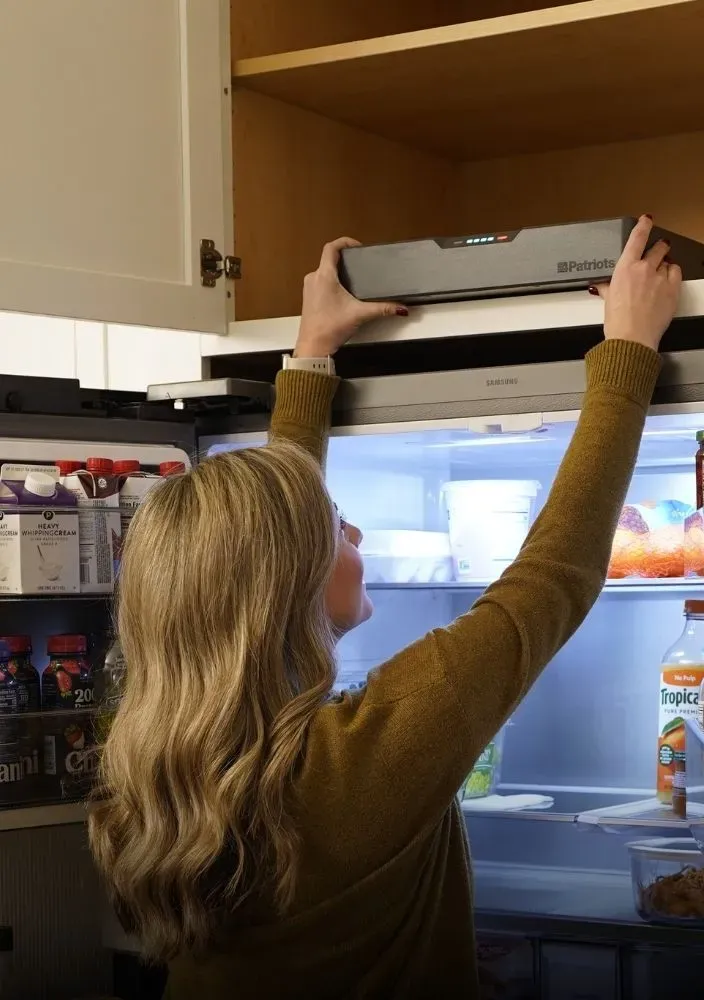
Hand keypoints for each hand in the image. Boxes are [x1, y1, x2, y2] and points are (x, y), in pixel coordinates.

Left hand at [294, 237, 406, 357]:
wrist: (313, 347)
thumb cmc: (329, 329)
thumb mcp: (360, 315)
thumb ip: (382, 309)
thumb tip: (400, 308)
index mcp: (324, 276)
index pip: (331, 248)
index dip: (344, 242)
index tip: (356, 246)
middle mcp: (313, 278)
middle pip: (328, 259)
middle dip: (343, 259)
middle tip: (358, 263)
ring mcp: (308, 288)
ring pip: (323, 271)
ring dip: (336, 271)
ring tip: (351, 277)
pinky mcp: (308, 298)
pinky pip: (318, 282)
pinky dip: (330, 282)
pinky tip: (341, 292)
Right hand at [592, 214, 681, 350]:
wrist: (632, 338)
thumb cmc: (618, 322)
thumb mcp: (608, 301)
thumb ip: (607, 288)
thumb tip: (601, 286)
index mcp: (625, 268)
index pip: (637, 238)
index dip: (643, 225)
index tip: (647, 220)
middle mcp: (645, 269)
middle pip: (658, 248)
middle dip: (659, 248)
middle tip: (658, 251)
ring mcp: (660, 279)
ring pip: (668, 261)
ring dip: (665, 264)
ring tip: (661, 272)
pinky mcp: (672, 290)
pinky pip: (676, 273)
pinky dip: (672, 275)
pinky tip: (667, 281)